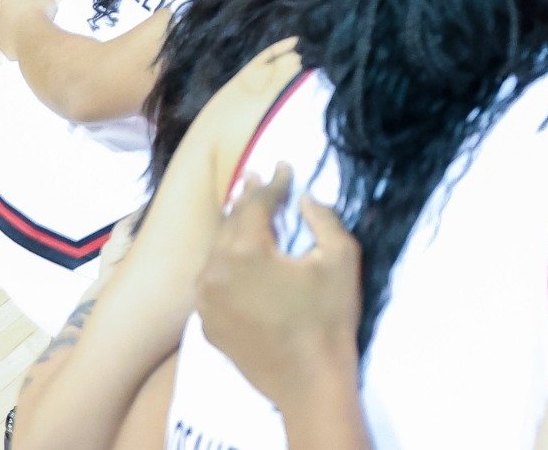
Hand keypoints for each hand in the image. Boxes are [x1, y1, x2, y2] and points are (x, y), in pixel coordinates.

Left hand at [0, 0, 56, 59]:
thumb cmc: (36, 15)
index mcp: (3, 2)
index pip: (13, 2)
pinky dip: (23, 45)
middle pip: (9, 18)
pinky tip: (35, 43)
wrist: (34, 36)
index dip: (26, 5)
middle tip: (36, 20)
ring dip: (21, 33)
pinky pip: (14, 46)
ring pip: (11, 33)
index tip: (34, 7)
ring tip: (37, 33)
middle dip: (21, 19)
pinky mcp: (4, 49)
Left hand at [196, 164, 362, 411]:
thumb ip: (323, 218)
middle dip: (246, 198)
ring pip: (217, 252)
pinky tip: (235, 259)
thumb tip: (305, 198)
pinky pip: (212, 282)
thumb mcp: (340, 258)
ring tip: (242, 211)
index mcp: (245, 251)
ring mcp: (206, 301)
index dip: (273, 183)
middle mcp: (215, 271)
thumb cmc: (328, 318)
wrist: (308, 382)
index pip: (257, 204)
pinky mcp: (208, 324)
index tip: (283, 165)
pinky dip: (224, 264)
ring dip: (232, 230)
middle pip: (230, 223)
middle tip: (255, 176)